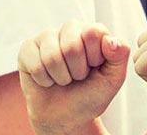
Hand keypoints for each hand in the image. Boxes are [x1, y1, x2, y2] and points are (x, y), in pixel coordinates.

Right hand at [17, 20, 132, 133]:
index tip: (94, 68)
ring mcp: (46, 37)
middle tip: (78, 77)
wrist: (66, 116)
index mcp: (92, 31)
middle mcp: (69, 29)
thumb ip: (119, 57)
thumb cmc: (90, 95)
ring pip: (52, 56)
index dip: (94, 57)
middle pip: (71, 46)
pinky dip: (45, 80)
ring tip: (64, 79)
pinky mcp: (27, 49)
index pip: (93, 32)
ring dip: (61, 77)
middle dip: (77, 71)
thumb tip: (110, 40)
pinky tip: (48, 80)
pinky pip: (35, 65)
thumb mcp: (112, 80)